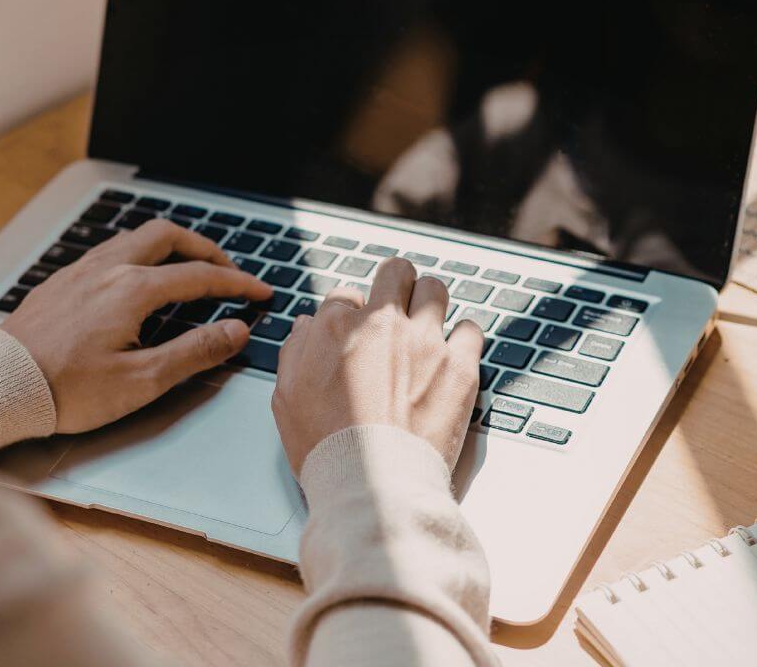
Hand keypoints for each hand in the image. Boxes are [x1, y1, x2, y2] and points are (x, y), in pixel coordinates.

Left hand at [1, 219, 271, 432]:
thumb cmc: (66, 390)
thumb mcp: (142, 381)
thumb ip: (194, 352)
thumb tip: (235, 331)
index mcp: (133, 290)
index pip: (200, 276)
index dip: (237, 283)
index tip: (260, 292)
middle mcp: (107, 269)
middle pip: (168, 237)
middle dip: (205, 249)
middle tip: (227, 270)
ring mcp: (80, 271)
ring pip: (135, 238)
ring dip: (169, 246)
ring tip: (186, 268)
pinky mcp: (59, 282)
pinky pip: (108, 251)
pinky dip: (137, 254)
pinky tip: (135, 279)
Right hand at [271, 257, 483, 473]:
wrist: (373, 484)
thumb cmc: (327, 447)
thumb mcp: (286, 398)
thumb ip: (295, 352)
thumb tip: (307, 326)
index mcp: (336, 327)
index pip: (345, 294)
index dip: (349, 313)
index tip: (355, 332)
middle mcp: (382, 324)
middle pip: (395, 272)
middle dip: (395, 284)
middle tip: (396, 305)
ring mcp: (425, 342)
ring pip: (435, 289)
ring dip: (428, 302)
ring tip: (425, 325)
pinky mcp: (459, 366)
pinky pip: (471, 329)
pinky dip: (463, 338)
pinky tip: (452, 354)